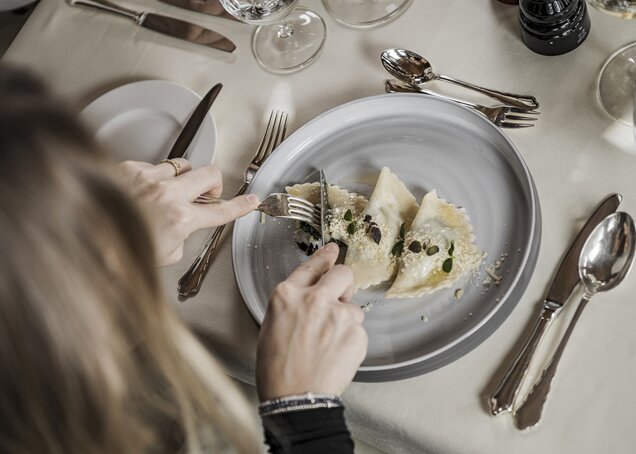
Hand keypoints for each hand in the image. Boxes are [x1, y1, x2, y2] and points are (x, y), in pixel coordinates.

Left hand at [116, 159, 258, 265]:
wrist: (85, 236)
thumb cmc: (121, 249)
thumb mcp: (165, 254)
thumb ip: (181, 236)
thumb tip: (181, 226)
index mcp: (181, 219)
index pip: (221, 211)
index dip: (241, 206)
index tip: (251, 200)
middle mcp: (168, 194)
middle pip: (210, 173)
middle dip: (214, 183)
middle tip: (207, 192)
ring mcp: (149, 178)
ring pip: (182, 165)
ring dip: (182, 178)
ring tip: (169, 191)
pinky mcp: (129, 169)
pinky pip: (152, 166)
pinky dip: (153, 177)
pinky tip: (143, 190)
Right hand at [256, 243, 367, 400]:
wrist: (295, 397)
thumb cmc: (277, 367)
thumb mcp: (272, 325)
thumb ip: (293, 302)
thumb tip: (310, 293)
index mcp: (288, 295)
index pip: (312, 266)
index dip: (325, 257)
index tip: (333, 250)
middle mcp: (314, 299)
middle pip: (343, 274)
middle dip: (343, 282)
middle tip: (339, 297)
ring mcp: (338, 315)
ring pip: (353, 307)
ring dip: (345, 320)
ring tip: (328, 343)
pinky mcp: (356, 333)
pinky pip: (358, 329)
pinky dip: (351, 340)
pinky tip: (336, 354)